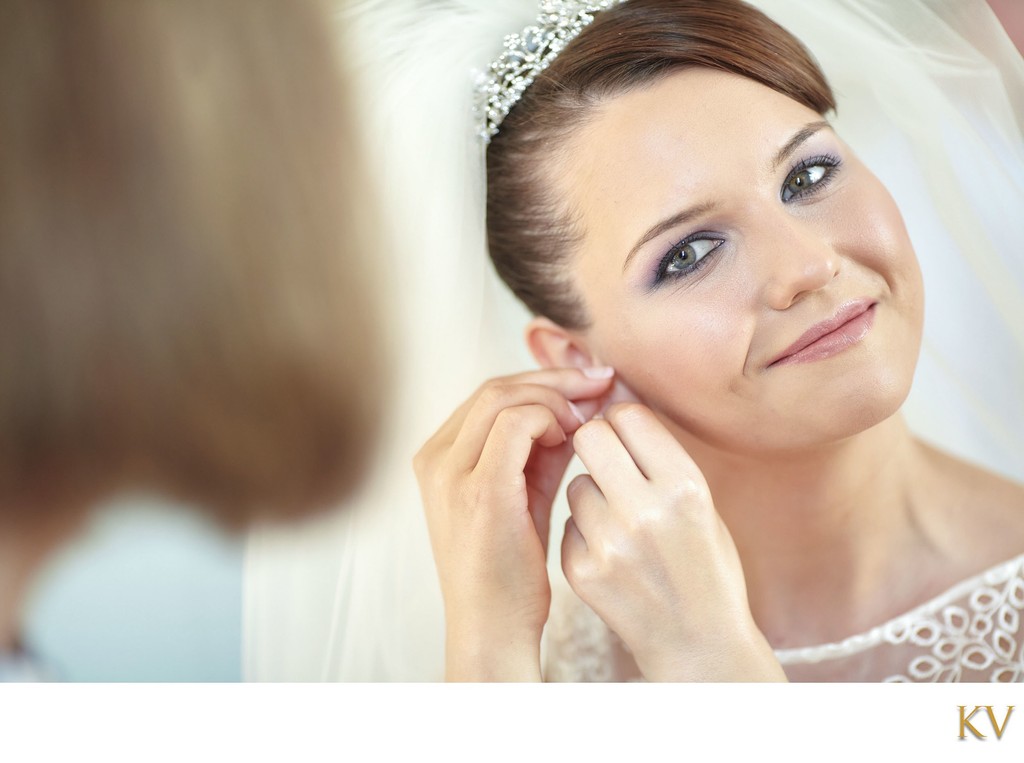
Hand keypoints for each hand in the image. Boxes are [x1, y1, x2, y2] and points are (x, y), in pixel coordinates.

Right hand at [414, 367, 614, 679]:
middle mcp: (435, 459)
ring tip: (589, 415)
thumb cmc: (510, 568)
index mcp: (438, 457)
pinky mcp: (479, 490)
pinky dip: (550, 418)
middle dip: (554, 378)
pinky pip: (516, 425)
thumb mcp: (522, 495)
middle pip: (495, 387)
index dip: (541, 379)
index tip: (587, 382)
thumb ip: (539, 451)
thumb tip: (575, 408)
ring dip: (555, 396)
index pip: (489, 393)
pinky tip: (574, 437)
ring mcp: (451, 473)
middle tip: (600, 380)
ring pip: (503, 396)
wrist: (493, 628)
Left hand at [561, 403, 784, 680]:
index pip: (629, 416)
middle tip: (610, 463)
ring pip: (576, 484)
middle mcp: (646, 511)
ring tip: (621, 523)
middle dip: (596, 442)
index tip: (627, 436)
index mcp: (685, 487)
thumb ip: (661, 457)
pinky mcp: (581, 571)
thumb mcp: (703, 503)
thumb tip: (616, 403)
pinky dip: (585, 532)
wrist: (699, 643)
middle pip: (590, 437)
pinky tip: (612, 554)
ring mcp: (609, 544)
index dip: (624, 422)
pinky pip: (569, 524)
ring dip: (592, 493)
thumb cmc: (706, 564)